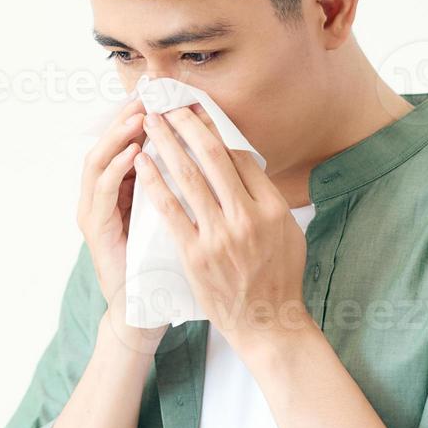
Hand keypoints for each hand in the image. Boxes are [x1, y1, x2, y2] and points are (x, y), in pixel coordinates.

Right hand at [76, 95, 169, 354]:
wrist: (146, 310)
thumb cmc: (164, 265)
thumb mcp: (174, 216)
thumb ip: (179, 185)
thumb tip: (209, 150)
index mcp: (123, 190)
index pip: (127, 142)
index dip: (142, 117)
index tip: (164, 95)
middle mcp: (104, 197)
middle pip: (108, 144)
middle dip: (127, 117)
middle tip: (148, 96)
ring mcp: (95, 213)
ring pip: (98, 162)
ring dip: (118, 136)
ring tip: (139, 116)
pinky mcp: (96, 233)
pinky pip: (103, 194)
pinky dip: (116, 170)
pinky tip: (133, 153)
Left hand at [132, 103, 311, 359]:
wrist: (267, 323)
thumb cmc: (277, 276)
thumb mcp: (286, 230)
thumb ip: (266, 196)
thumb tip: (245, 162)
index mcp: (272, 206)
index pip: (239, 155)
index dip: (214, 127)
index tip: (195, 109)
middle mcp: (247, 217)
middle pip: (213, 157)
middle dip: (187, 125)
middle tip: (167, 105)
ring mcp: (221, 236)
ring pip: (188, 177)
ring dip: (166, 144)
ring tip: (150, 124)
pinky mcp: (195, 255)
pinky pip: (170, 210)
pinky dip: (154, 182)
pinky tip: (141, 163)